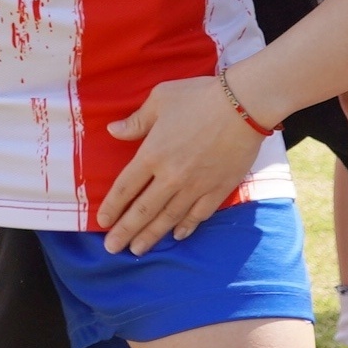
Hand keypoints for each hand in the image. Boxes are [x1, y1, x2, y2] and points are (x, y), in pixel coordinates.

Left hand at [97, 73, 264, 254]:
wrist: (244, 104)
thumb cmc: (200, 96)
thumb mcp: (161, 99)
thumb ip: (136, 121)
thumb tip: (113, 130)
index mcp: (153, 154)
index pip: (126, 187)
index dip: (112, 206)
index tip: (102, 221)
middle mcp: (171, 176)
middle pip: (142, 210)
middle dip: (125, 231)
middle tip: (112, 248)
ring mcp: (196, 185)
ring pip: (168, 218)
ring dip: (151, 235)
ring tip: (137, 250)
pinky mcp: (218, 189)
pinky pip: (198, 214)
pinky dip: (186, 227)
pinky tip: (176, 235)